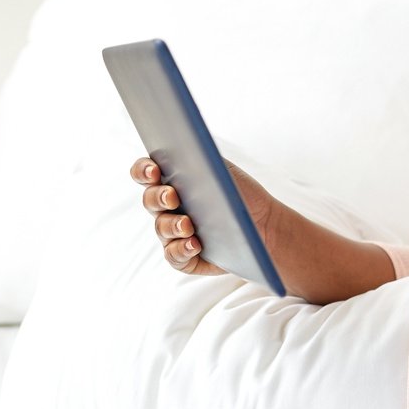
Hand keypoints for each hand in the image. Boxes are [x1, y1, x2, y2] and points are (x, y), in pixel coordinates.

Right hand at [130, 156, 273, 277]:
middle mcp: (168, 208)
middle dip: (158, 197)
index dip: (143, 170)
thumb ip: (202, 159)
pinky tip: (194, 245)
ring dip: (172, 226)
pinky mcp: (185, 256)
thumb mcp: (224, 170)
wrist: (265, 223)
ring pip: (161, 229)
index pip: (146, 173)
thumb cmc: (241, 193)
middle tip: (172, 197)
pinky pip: (174, 255)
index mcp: (172, 181)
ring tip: (188, 225)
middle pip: (150, 200)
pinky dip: (182, 250)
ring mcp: (174, 233)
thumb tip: (185, 152)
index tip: (154, 170)